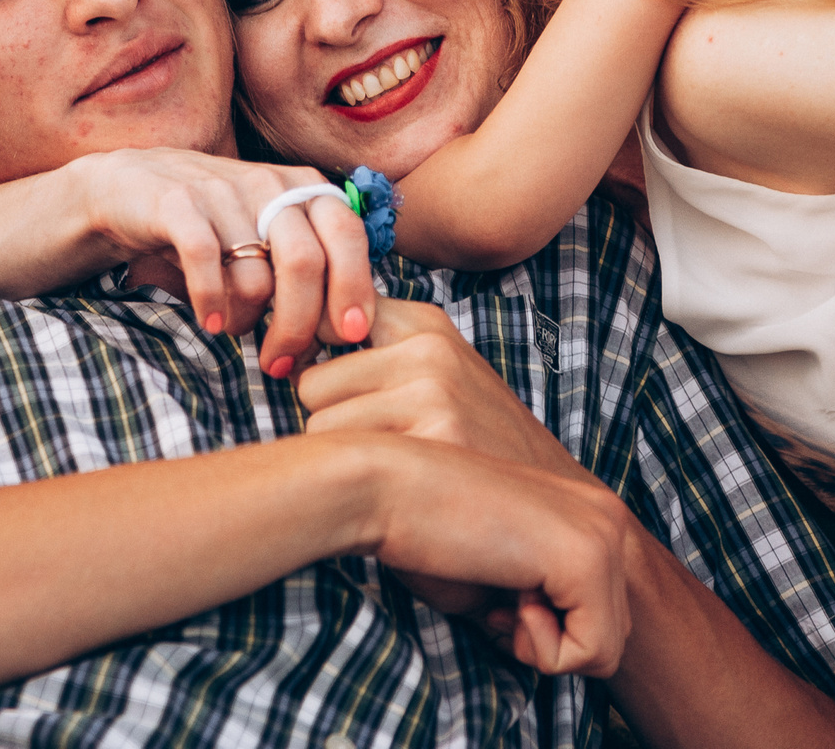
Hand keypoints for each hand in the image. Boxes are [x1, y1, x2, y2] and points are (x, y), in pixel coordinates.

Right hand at [63, 148, 377, 375]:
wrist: (129, 188)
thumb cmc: (215, 225)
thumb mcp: (268, 236)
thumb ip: (309, 271)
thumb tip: (348, 331)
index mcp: (303, 188)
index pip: (348, 237)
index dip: (355, 289)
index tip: (351, 337)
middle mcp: (269, 183)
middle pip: (305, 264)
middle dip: (300, 326)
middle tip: (282, 362)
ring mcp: (223, 191)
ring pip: (255, 277)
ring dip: (245, 321)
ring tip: (231, 329)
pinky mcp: (177, 203)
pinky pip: (205, 262)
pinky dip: (211, 302)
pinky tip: (209, 323)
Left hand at [298, 300, 581, 481]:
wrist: (551, 513)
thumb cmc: (473, 453)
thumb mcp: (435, 381)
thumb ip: (373, 357)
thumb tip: (283, 355)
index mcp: (426, 325)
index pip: (324, 320)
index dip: (307, 358)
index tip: (312, 388)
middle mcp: (429, 348)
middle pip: (311, 383)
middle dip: (329, 420)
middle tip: (378, 452)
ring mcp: (434, 389)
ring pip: (318, 423)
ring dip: (341, 456)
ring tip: (393, 474)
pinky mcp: (434, 437)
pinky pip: (340, 457)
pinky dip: (355, 485)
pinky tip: (397, 495)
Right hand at [362, 437, 634, 677]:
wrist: (388, 487)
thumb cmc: (424, 533)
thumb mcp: (499, 574)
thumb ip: (542, 603)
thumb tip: (565, 648)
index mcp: (587, 513)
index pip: (600, 611)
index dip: (543, 628)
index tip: (495, 593)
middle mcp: (607, 517)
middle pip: (611, 631)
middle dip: (549, 639)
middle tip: (495, 602)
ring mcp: (603, 535)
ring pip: (606, 648)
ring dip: (544, 646)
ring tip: (500, 599)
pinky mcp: (587, 559)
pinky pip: (591, 653)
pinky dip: (542, 650)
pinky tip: (507, 599)